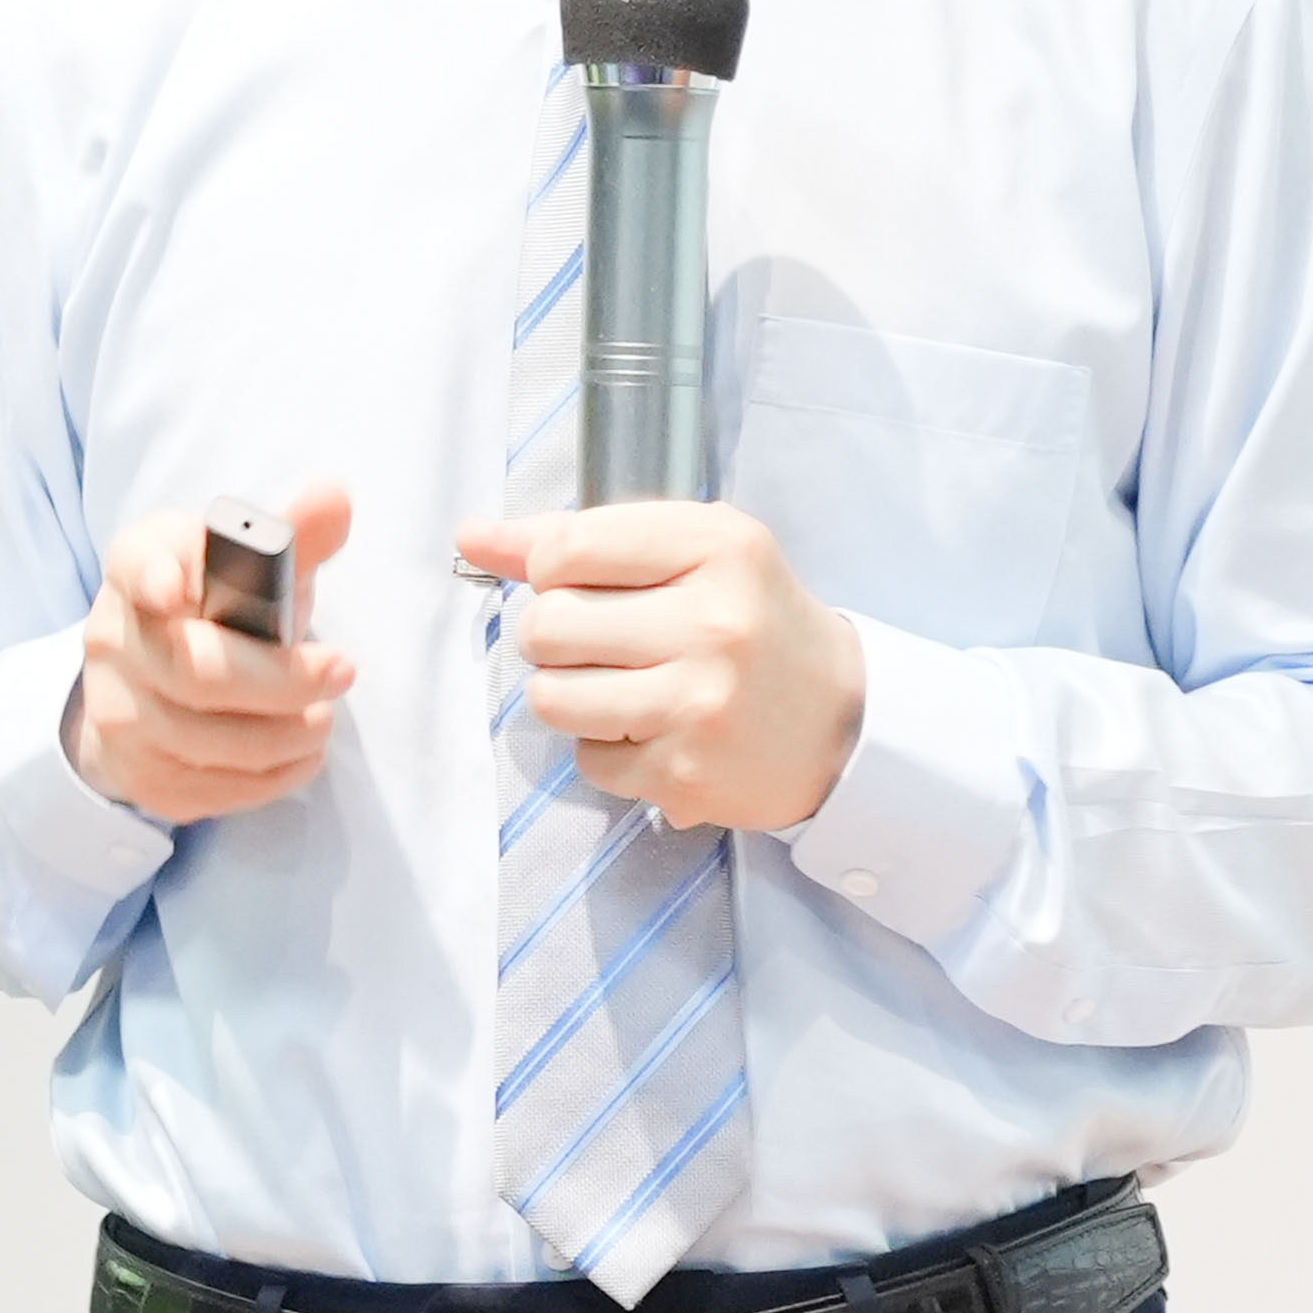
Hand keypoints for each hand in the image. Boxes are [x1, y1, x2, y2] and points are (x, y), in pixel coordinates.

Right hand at [68, 484, 357, 822]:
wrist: (151, 685)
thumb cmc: (217, 610)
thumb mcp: (249, 563)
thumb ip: (296, 534)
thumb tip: (337, 496)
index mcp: (139, 566)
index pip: (137, 563)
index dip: (153, 575)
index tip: (171, 588)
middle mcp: (114, 638)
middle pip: (198, 670)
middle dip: (283, 679)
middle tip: (341, 672)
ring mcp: (118, 713)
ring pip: (213, 741)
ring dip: (290, 734)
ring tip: (323, 718)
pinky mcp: (139, 775)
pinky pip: (216, 787)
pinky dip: (274, 775)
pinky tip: (298, 752)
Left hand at [453, 501, 866, 836]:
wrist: (842, 722)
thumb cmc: (753, 621)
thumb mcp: (690, 552)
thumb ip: (576, 539)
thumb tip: (470, 538)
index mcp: (717, 547)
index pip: (566, 548)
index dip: (550, 570)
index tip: (581, 583)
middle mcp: (712, 623)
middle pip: (546, 626)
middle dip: (553, 637)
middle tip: (599, 642)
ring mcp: (699, 704)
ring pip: (551, 698)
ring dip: (569, 696)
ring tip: (620, 687)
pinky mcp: (686, 774)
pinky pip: (587, 759)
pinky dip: (608, 748)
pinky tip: (655, 731)